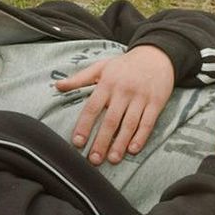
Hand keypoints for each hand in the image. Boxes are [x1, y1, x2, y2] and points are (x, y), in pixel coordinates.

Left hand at [55, 45, 174, 164]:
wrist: (157, 55)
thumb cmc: (125, 64)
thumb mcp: (101, 66)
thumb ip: (79, 78)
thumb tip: (57, 86)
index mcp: (107, 83)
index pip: (92, 107)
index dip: (84, 126)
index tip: (78, 142)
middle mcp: (123, 91)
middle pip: (110, 120)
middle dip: (101, 141)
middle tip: (93, 159)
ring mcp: (141, 97)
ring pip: (129, 124)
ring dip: (120, 143)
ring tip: (112, 159)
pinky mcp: (156, 102)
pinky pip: (148, 122)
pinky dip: (141, 137)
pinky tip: (133, 149)